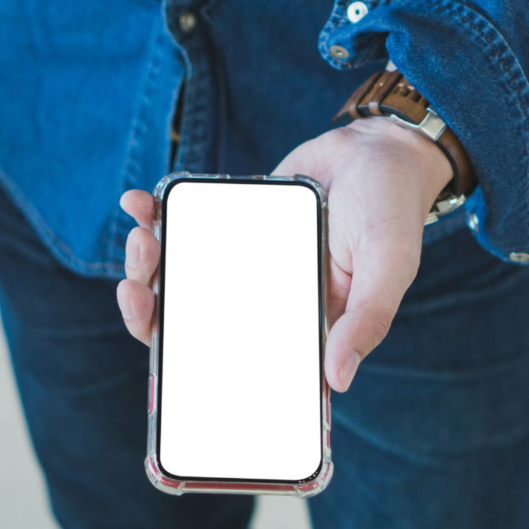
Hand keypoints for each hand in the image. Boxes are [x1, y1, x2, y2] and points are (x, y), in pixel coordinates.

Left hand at [117, 116, 451, 391]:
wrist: (379, 146)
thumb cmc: (393, 212)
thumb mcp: (390, 266)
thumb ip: (366, 320)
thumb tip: (338, 381)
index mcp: (297, 327)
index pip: (237, 364)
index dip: (191, 369)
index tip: (161, 351)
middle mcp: (263, 303)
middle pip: (192, 323)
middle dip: (151, 312)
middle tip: (135, 289)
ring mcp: (242, 264)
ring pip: (180, 277)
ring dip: (146, 264)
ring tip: (141, 239)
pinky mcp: (230, 225)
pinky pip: (185, 227)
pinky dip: (155, 215)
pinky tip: (137, 202)